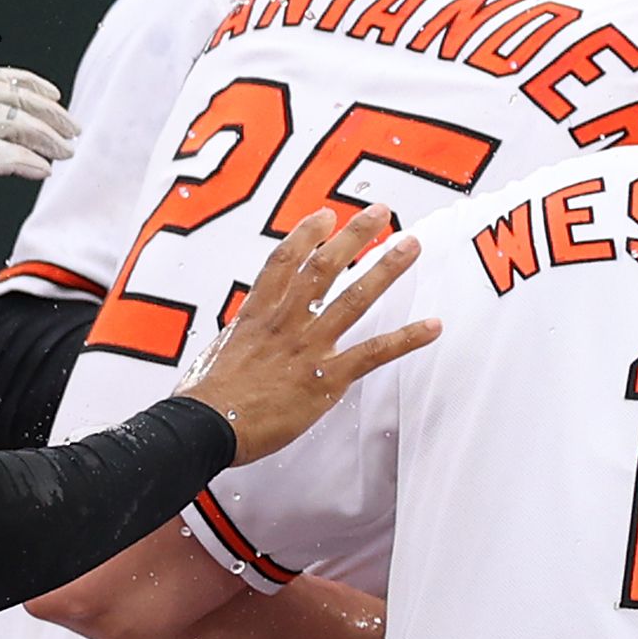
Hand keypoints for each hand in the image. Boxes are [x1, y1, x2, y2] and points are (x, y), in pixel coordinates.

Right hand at [186, 207, 434, 463]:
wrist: (204, 426)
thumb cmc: (205, 398)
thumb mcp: (217, 353)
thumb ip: (240, 338)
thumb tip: (244, 335)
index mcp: (256, 314)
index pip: (284, 261)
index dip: (306, 235)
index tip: (325, 216)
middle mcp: (285, 322)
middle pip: (324, 267)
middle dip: (354, 236)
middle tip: (380, 212)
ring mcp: (308, 347)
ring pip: (353, 298)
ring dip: (385, 269)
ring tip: (410, 245)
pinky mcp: (326, 378)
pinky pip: (373, 353)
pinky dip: (406, 339)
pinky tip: (432, 327)